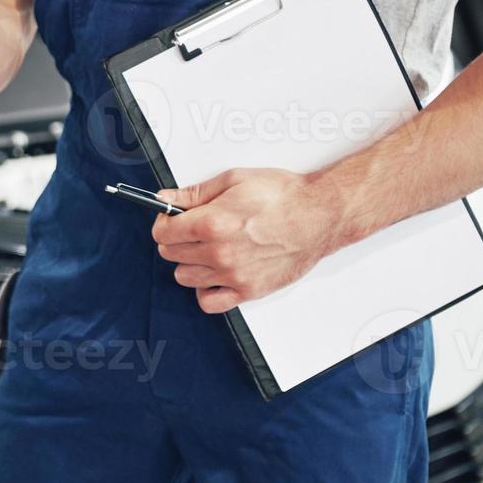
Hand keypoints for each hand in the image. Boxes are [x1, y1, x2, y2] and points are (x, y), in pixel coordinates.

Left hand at [149, 169, 342, 313]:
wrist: (319, 216)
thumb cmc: (283, 196)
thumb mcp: (234, 180)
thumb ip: (194, 193)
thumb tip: (164, 198)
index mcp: (211, 222)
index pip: (163, 233)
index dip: (163, 222)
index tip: (171, 220)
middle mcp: (219, 252)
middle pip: (170, 254)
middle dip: (176, 240)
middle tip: (192, 231)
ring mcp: (232, 275)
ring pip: (185, 277)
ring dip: (190, 263)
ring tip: (207, 250)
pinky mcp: (248, 291)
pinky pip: (209, 302)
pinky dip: (206, 290)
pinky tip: (214, 275)